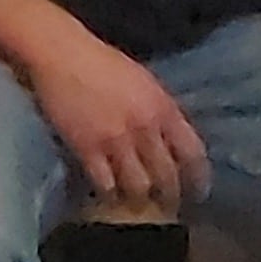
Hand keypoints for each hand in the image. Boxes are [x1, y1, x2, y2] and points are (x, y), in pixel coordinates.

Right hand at [20, 26, 209, 211]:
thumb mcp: (145, 83)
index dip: (198, 178)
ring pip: (138, 185)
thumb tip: (171, 140)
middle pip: (167, 175)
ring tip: (137, 205)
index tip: (198, 192)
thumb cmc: (103, 63)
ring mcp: (116, 140)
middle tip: (168, 207)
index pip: (193, 153)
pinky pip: (105, 182)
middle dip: (170, 196)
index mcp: (164, 108)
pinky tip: (108, 195)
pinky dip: (108, 193)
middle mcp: (145, 127)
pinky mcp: (87, 147)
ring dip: (140, 198)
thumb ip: (161, 112)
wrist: (62, 54)